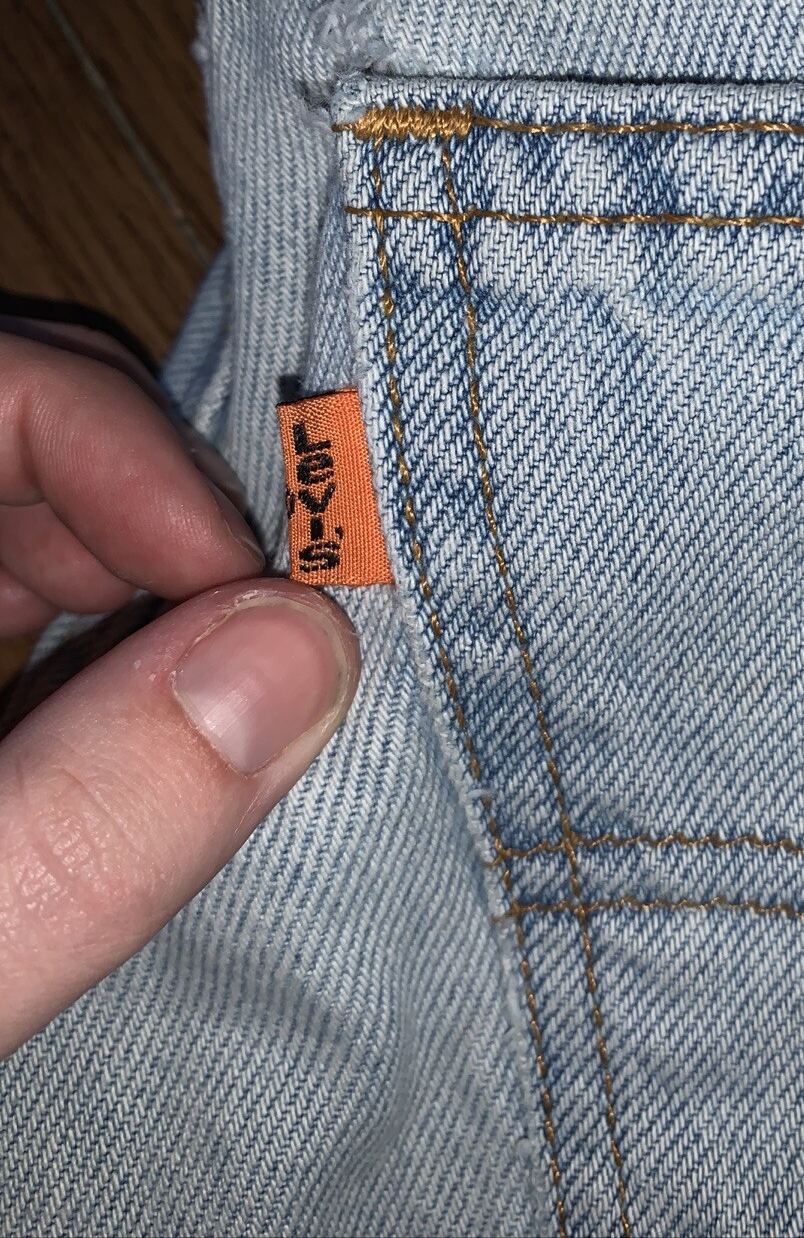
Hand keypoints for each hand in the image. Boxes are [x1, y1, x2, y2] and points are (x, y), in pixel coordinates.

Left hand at [0, 323, 358, 1056]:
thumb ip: (83, 830)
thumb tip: (301, 654)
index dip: (115, 446)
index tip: (250, 588)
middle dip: (140, 506)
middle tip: (245, 633)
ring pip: (4, 492)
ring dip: (125, 562)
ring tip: (201, 676)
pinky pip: (0, 576)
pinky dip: (87, 613)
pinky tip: (129, 704)